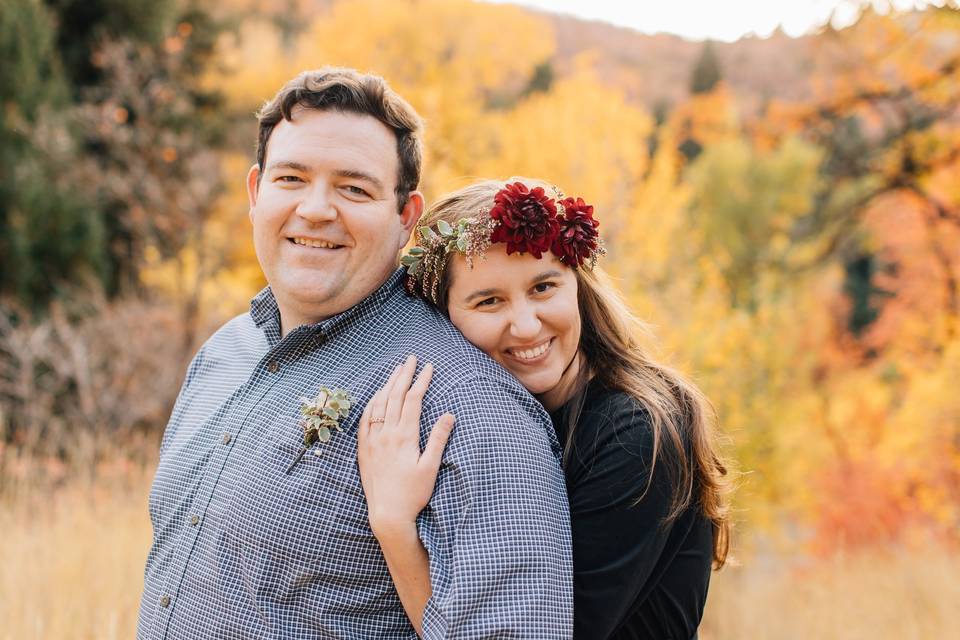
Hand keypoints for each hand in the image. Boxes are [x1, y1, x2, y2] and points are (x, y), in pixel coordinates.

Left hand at [357, 355, 454, 539]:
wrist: (387, 514)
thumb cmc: (413, 494)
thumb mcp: (430, 467)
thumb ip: (438, 439)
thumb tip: (449, 415)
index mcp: (404, 436)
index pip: (413, 400)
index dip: (421, 381)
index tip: (429, 367)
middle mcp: (385, 434)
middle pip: (395, 396)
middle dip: (404, 375)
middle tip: (411, 359)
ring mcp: (372, 440)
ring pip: (378, 404)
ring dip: (387, 384)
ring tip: (395, 370)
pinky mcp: (363, 449)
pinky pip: (365, 419)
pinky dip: (372, 403)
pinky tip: (377, 396)